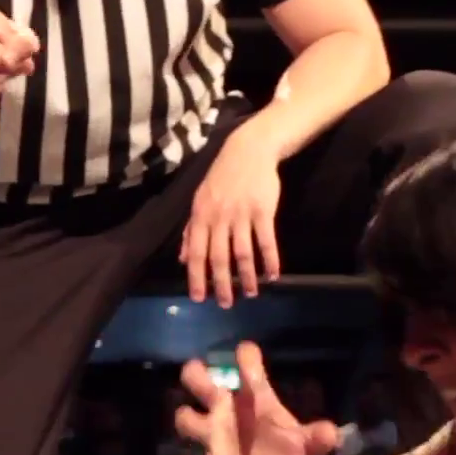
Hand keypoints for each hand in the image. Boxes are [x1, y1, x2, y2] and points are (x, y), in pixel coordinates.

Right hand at [175, 343, 338, 454]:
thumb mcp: (312, 451)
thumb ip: (318, 440)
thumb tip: (330, 432)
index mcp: (258, 401)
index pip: (249, 370)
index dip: (245, 358)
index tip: (245, 353)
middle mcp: (231, 410)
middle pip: (202, 380)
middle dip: (198, 375)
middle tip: (204, 380)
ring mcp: (217, 432)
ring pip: (186, 415)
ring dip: (189, 416)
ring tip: (201, 422)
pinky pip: (196, 447)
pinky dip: (201, 448)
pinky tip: (208, 452)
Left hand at [182, 131, 281, 307]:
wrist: (249, 150)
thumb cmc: (223, 177)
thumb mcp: (200, 200)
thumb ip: (191, 230)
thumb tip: (182, 258)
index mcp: (200, 216)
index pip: (195, 252)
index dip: (196, 277)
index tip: (199, 298)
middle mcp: (219, 217)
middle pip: (218, 258)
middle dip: (221, 284)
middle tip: (225, 304)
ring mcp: (242, 214)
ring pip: (242, 253)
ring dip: (246, 277)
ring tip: (250, 293)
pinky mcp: (263, 211)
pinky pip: (266, 241)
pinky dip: (270, 260)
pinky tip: (272, 275)